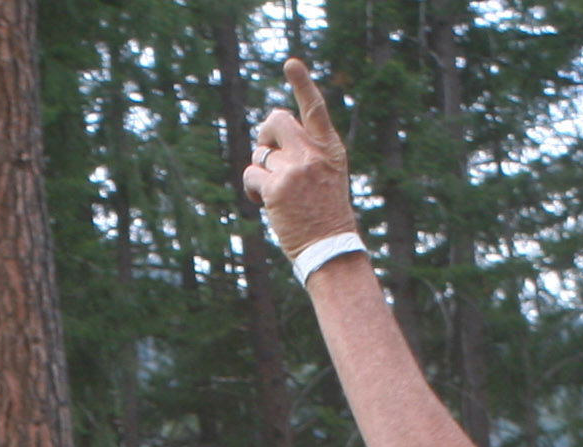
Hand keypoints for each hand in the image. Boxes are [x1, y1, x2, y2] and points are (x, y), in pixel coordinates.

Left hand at [243, 58, 358, 256]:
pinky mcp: (277, 187)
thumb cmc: (326, 214)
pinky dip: (252, 189)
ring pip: (260, 154)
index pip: (315, 108)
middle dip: (265, 133)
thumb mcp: (327, 175)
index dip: (302, 83)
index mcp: (330, 148)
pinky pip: (251, 174)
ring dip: (260, 172)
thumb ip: (307, 153)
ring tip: (275, 193)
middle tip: (267, 152)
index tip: (290, 64)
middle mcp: (313, 153)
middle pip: (276, 121)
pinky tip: (264, 203)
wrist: (331, 246)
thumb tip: (270, 143)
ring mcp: (295, 169)